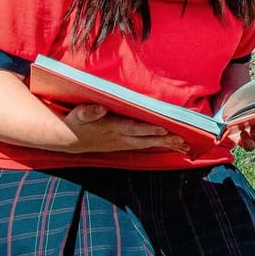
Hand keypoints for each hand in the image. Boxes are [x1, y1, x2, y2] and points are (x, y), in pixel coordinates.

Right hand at [61, 104, 187, 154]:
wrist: (70, 140)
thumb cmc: (77, 122)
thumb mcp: (79, 114)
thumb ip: (89, 111)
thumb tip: (99, 108)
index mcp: (113, 128)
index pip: (134, 129)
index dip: (149, 129)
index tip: (164, 129)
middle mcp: (120, 138)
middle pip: (146, 139)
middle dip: (164, 140)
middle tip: (182, 141)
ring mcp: (123, 143)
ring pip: (148, 145)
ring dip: (165, 145)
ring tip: (184, 146)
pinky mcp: (124, 145)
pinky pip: (145, 146)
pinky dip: (159, 146)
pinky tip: (172, 147)